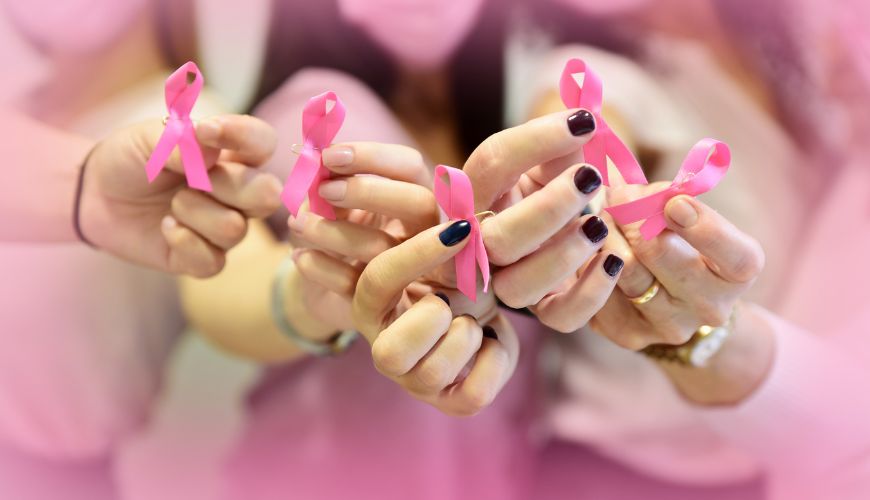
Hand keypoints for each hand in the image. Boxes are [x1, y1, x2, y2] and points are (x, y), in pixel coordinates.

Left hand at [79, 114, 280, 276]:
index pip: (264, 142)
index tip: (207, 132)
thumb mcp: (148, 139)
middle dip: (230, 187)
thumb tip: (212, 146)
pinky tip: (166, 228)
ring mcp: (225, 226)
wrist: (96, 195)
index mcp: (233, 154)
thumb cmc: (132, 159)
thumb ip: (180, 140)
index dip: (245, 137)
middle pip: (268, 194)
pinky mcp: (205, 258)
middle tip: (196, 180)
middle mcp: (239, 192)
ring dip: (194, 213)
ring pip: (235, 229)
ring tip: (171, 205)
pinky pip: (213, 261)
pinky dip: (184, 242)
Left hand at [287, 142, 436, 332]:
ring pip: (383, 248)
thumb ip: (330, 180)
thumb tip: (318, 162)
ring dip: (333, 231)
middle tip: (324, 189)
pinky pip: (353, 284)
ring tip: (298, 223)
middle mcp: (423, 234)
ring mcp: (406, 272)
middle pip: (420, 204)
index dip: (374, 157)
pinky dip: (321, 267)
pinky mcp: (380, 306)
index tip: (329, 156)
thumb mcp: (331, 202)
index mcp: (412, 198)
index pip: (410, 168)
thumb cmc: (332, 230)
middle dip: (368, 191)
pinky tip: (299, 257)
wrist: (319, 282)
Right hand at [352, 222, 518, 415]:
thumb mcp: (442, 245)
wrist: (481, 309)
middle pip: (390, 353)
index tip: (461, 229)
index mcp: (371, 303)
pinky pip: (473, 395)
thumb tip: (461, 214)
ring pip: (436, 372)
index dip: (419, 255)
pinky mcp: (451, 402)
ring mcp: (415, 380)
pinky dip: (494, 360)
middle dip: (434, 319)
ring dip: (467, 334)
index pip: (379, 280)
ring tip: (474, 320)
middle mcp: (384, 348)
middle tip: (451, 299)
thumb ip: (440, 228)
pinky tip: (491, 341)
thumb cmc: (453, 271)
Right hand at [462, 109, 624, 331]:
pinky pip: (560, 317)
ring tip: (599, 225)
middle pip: (495, 238)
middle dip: (546, 209)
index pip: (491, 165)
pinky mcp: (544, 309)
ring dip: (562, 255)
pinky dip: (589, 293)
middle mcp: (484, 243)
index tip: (585, 121)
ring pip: (519, 287)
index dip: (534, 141)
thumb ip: (565, 136)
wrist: (564, 228)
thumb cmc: (555, 184)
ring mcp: (509, 281)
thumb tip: (585, 108)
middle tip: (589, 178)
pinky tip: (613, 259)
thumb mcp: (555, 158)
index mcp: (480, 193)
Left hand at [591, 185, 771, 403]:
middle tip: (618, 196)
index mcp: (739, 269)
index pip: (735, 255)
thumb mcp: (684, 209)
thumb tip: (627, 185)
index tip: (674, 202)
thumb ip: (666, 194)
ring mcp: (670, 327)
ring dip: (606, 236)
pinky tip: (591, 250)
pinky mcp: (629, 335)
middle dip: (633, 217)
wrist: (667, 294)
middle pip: (663, 256)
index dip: (705, 228)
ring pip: (624, 271)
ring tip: (601, 219)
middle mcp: (711, 306)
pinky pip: (598, 291)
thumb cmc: (677, 234)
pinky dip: (590, 263)